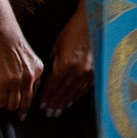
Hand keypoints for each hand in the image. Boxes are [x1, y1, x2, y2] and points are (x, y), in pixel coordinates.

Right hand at [0, 18, 44, 115]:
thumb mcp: (28, 56)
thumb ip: (27, 71)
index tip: (21, 107)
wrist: (0, 31)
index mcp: (38, 70)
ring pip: (13, 105)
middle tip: (8, 105)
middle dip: (17, 108)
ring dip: (5, 104)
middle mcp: (30, 77)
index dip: (25, 102)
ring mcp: (17, 81)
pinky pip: (0, 101)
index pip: (34, 94)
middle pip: (25, 104)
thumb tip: (20, 86)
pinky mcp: (3, 82)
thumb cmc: (10, 40)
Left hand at [39, 0, 92, 114]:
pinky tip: (70, 102)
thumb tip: (49, 75)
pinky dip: (76, 96)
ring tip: (57, 112)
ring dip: (65, 103)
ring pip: (74, 93)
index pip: (53, 86)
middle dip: (54, 104)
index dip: (46, 96)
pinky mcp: (95, 72)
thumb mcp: (57, 45)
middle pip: (63, 92)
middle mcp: (77, 72)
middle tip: (48, 113)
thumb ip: (53, 62)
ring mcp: (88, 73)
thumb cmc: (72, 31)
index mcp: (65, 65)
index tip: (41, 105)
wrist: (92, 23)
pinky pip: (84, 88)